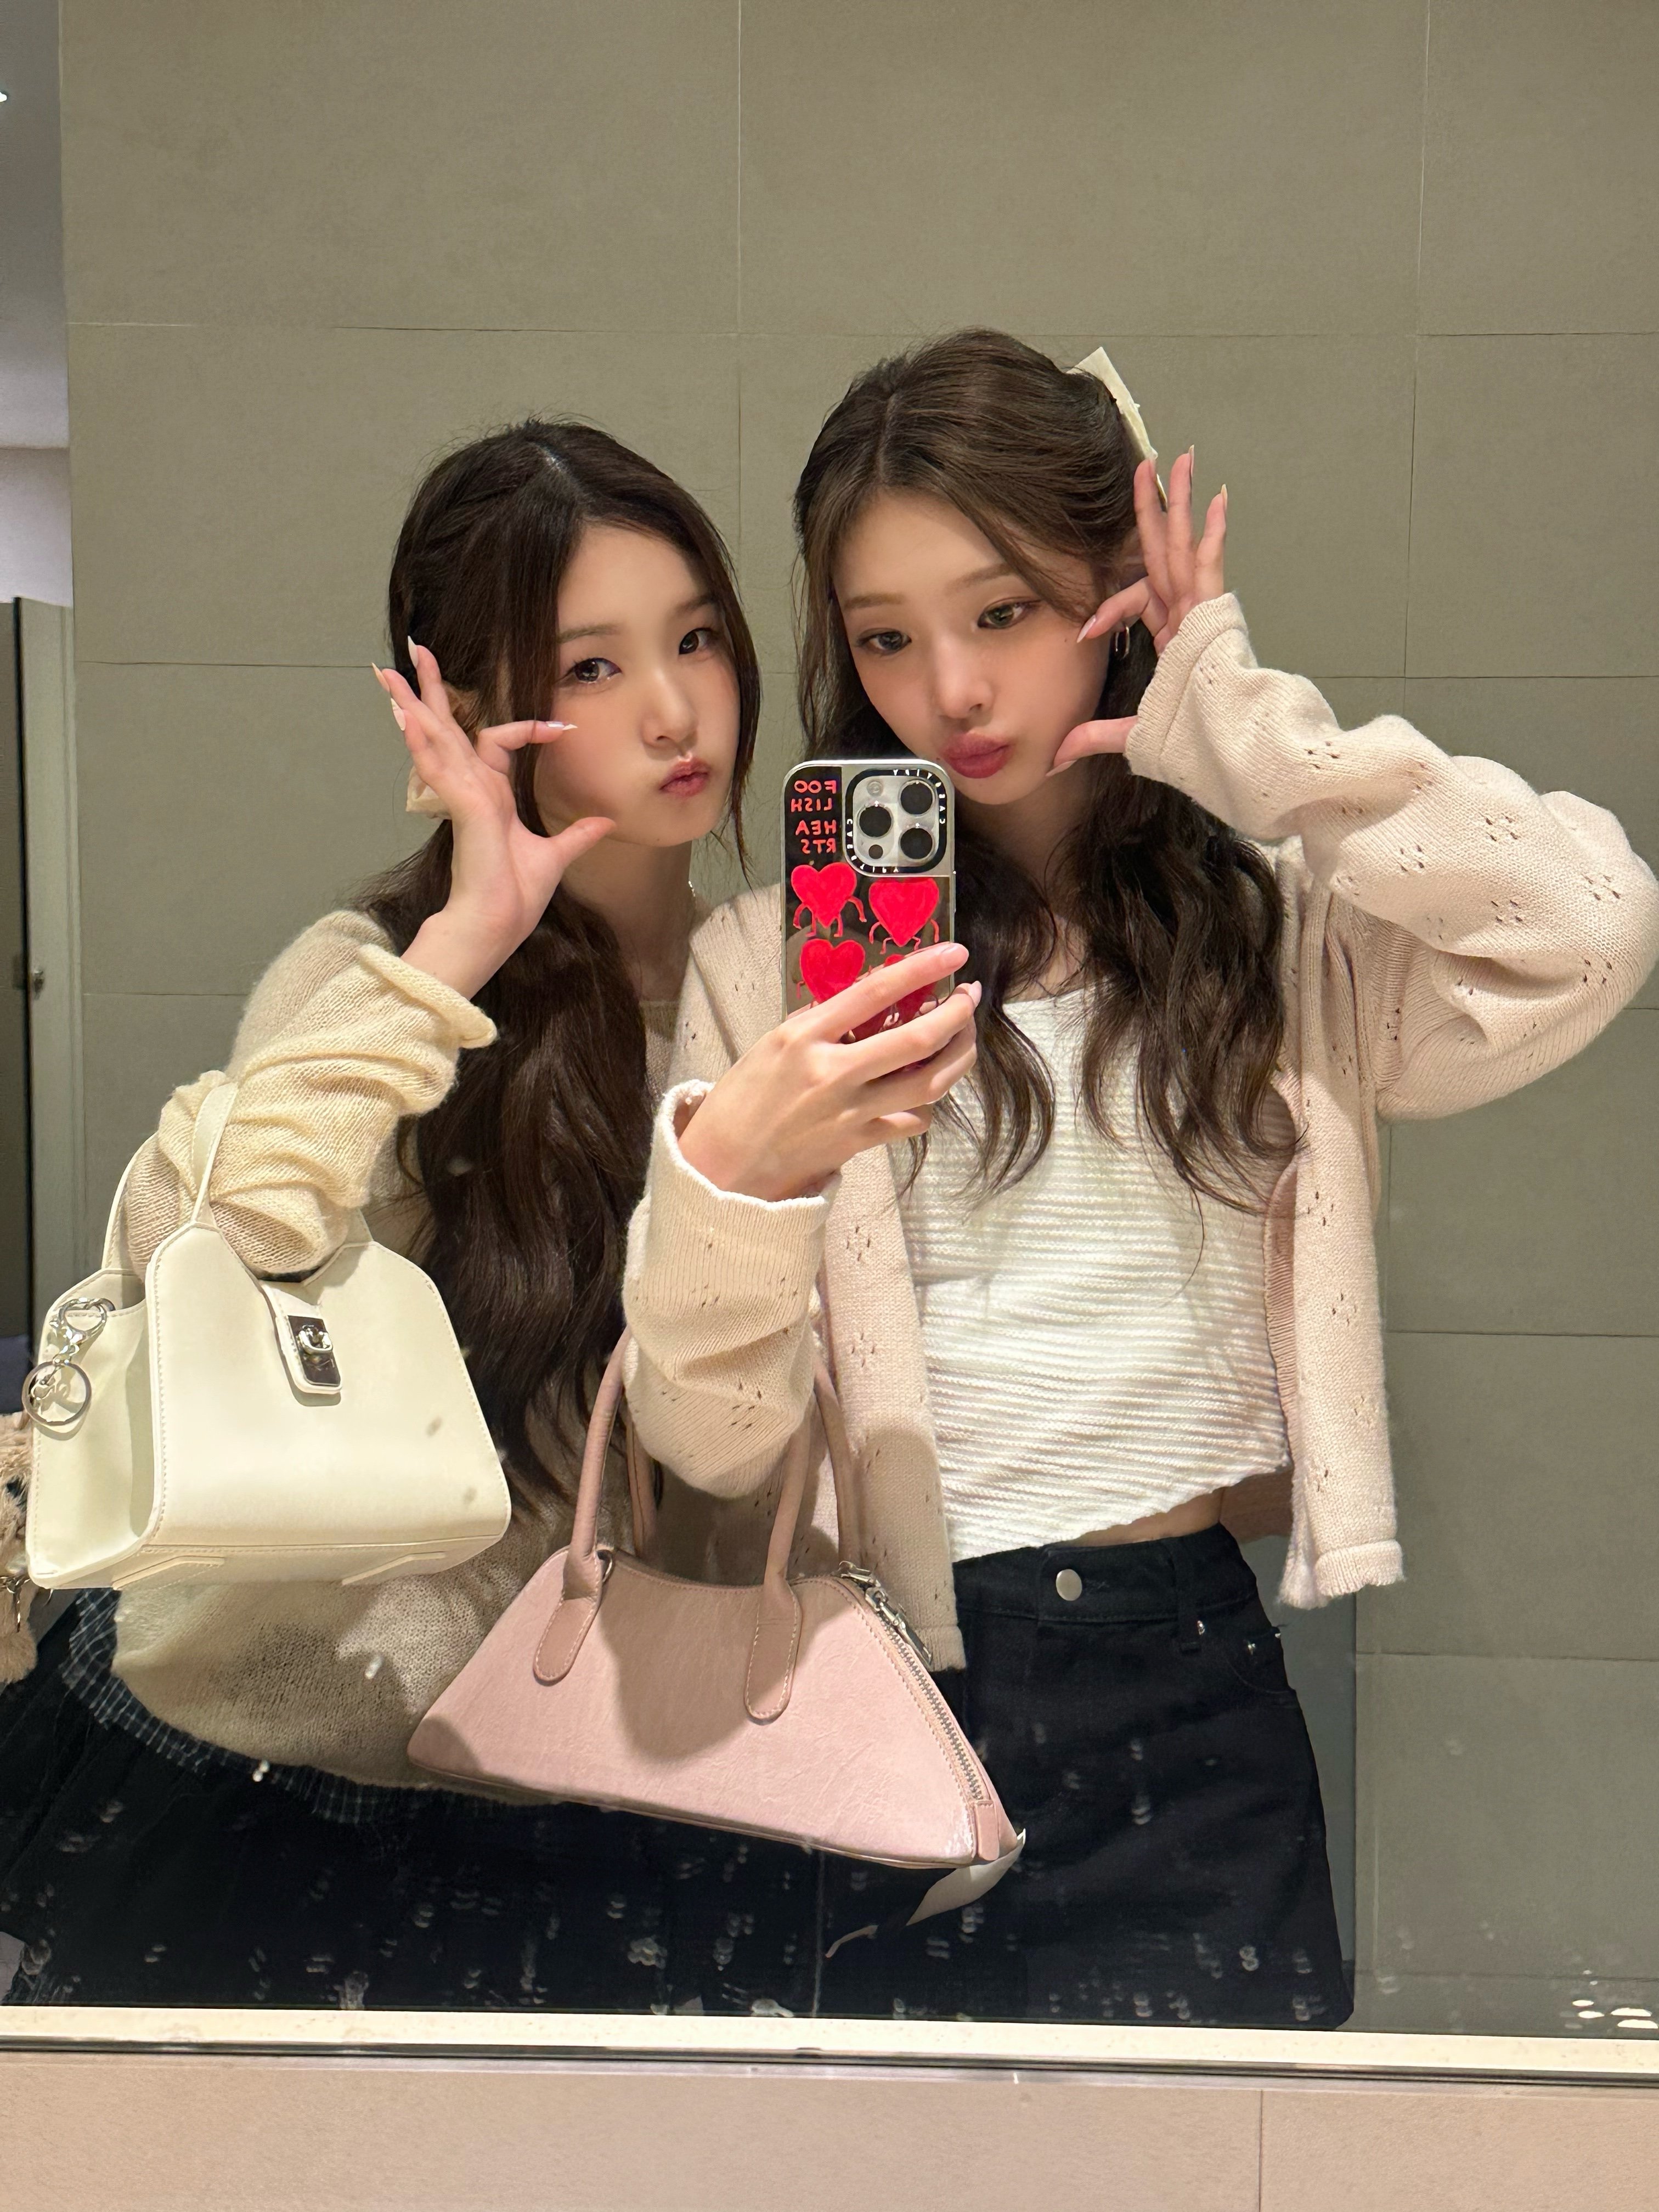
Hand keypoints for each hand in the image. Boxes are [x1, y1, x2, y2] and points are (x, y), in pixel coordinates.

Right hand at [375, 644, 613, 996]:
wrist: (496, 925)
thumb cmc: (515, 898)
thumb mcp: (555, 856)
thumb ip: (576, 835)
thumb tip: (605, 822)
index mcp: (492, 796)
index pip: (500, 742)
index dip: (529, 728)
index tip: (562, 728)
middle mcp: (472, 790)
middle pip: (449, 727)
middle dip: (433, 690)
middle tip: (418, 650)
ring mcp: (462, 797)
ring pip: (435, 738)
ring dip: (414, 703)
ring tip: (390, 672)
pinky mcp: (461, 808)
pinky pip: (438, 767)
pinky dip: (423, 742)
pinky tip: (406, 716)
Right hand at [678, 943, 979, 1200]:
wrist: (724, 1164)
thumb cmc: (744, 1097)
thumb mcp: (773, 1043)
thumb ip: (821, 1020)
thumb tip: (869, 994)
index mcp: (805, 1036)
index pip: (876, 991)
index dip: (922, 968)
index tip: (954, 952)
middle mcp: (832, 1072)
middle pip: (916, 1040)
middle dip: (957, 1014)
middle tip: (970, 997)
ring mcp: (850, 1111)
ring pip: (928, 1084)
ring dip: (958, 1056)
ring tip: (965, 1037)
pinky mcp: (859, 1144)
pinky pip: (911, 1121)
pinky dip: (927, 1104)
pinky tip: (927, 1091)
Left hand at [1050, 450, 1227, 774]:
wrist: (1228, 747)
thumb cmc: (1192, 739)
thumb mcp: (1134, 733)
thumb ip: (1095, 737)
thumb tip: (1055, 758)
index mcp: (1172, 635)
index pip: (1136, 600)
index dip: (1109, 608)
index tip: (1084, 630)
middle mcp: (1187, 615)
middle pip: (1163, 551)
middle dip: (1155, 509)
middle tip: (1149, 466)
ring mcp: (1202, 610)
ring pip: (1183, 546)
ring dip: (1181, 503)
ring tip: (1181, 461)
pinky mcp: (1217, 613)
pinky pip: (1211, 566)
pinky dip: (1213, 534)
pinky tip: (1215, 500)